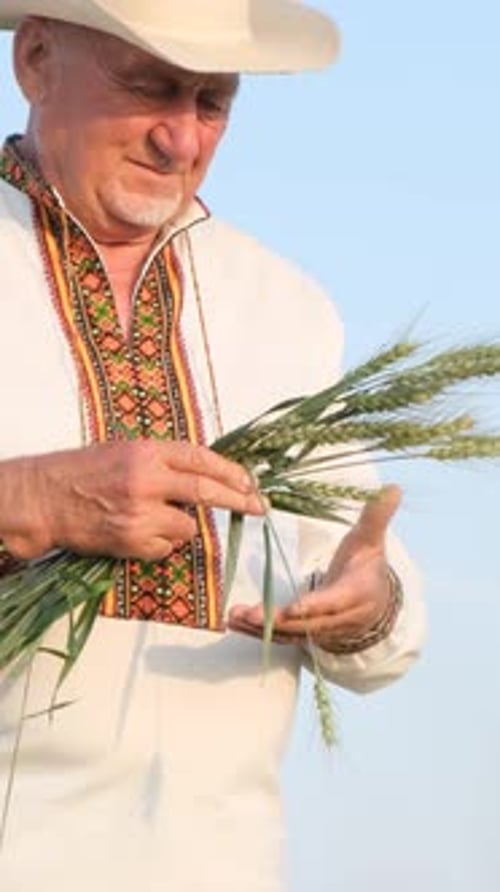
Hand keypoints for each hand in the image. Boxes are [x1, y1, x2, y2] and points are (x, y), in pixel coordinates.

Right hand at [1, 440, 263, 559]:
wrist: (46, 498)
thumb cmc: (84, 472)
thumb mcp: (126, 452)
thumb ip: (165, 462)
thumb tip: (209, 476)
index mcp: (147, 452)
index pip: (202, 458)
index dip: (231, 472)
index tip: (251, 483)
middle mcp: (146, 480)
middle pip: (206, 492)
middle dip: (239, 501)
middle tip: (259, 508)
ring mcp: (140, 513)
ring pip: (187, 527)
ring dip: (182, 526)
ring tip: (153, 518)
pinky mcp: (132, 541)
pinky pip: (166, 548)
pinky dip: (161, 544)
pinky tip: (137, 533)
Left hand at [227, 485, 400, 650]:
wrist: (375, 603)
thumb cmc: (366, 566)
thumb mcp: (371, 540)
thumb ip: (376, 517)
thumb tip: (392, 488)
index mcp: (356, 594)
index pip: (334, 602)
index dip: (314, 606)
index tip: (293, 608)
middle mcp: (339, 619)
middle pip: (307, 624)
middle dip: (277, 621)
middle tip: (249, 613)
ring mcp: (322, 631)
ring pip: (291, 634)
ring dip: (261, 628)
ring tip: (234, 617)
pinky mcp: (306, 635)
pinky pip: (281, 637)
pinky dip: (258, 632)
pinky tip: (236, 623)